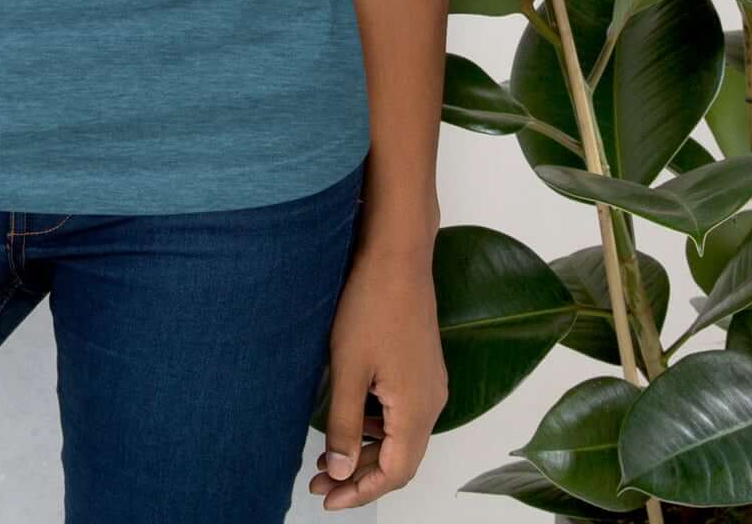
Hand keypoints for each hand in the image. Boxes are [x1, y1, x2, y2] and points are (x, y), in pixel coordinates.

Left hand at [310, 240, 445, 508]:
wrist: (397, 254)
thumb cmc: (371, 305)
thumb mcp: (348, 368)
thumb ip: (343, 423)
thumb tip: (338, 471)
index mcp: (417, 410)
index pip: (395, 474)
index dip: (361, 492)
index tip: (328, 498)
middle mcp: (432, 402)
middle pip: (399, 459)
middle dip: (359, 475)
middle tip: (319, 480)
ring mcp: (430, 383)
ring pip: (400, 436)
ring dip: (366, 450)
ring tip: (327, 454)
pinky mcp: (422, 367)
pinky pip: (402, 413)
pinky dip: (376, 426)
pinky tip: (349, 417)